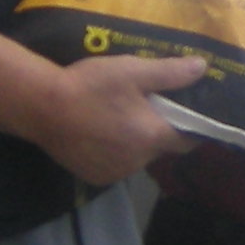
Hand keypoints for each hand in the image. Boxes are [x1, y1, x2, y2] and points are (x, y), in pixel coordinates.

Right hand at [31, 50, 200, 181]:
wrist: (42, 107)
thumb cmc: (91, 86)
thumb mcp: (133, 71)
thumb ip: (170, 73)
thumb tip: (202, 68)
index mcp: (153, 137)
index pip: (188, 140)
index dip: (192, 128)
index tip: (189, 115)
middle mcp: (139, 162)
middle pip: (160, 147)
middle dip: (157, 130)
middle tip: (144, 106)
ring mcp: (115, 173)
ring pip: (137, 157)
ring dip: (134, 142)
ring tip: (118, 118)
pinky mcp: (95, 177)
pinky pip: (115, 165)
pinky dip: (114, 153)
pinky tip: (100, 133)